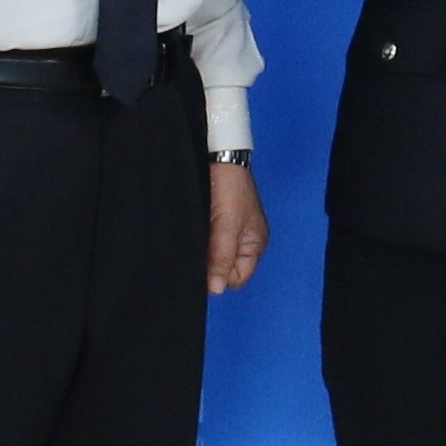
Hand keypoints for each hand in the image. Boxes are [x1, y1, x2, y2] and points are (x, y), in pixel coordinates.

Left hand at [206, 162, 267, 292]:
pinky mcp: (210, 223)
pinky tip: (190, 231)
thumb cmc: (231, 186)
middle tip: (199, 247)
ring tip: (194, 236)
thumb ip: (221, 257)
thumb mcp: (227, 225)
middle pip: (222, 268)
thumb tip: (215, 290)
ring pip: (210, 256)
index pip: (237, 278)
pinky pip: (203, 242)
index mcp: (254, 244)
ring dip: (201, 250)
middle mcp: (241, 242)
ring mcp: (225, 232)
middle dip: (209, 263)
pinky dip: (196, 239)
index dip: (220, 275)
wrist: (216, 155)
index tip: (206, 264)